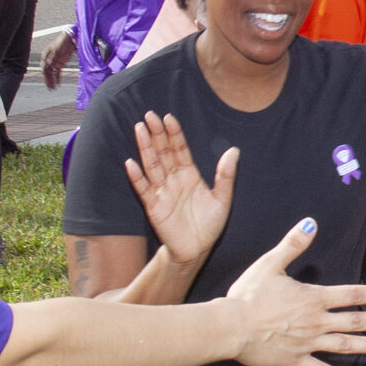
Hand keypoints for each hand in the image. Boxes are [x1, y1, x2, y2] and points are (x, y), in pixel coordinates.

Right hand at [42, 31, 76, 89]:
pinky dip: (58, 78)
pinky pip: (58, 72)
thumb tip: (47, 67)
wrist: (71, 38)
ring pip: (52, 73)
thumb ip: (52, 59)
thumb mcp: (56, 51)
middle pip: (47, 72)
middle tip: (51, 88)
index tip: (48, 83)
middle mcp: (48, 60)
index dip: (45, 77)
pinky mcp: (60, 63)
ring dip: (52, 80)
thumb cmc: (62, 42)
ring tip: (54, 88)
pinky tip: (58, 83)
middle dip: (48, 80)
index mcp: (45, 56)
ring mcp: (54, 62)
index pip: (43, 68)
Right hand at [123, 114, 233, 266]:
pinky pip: (144, 190)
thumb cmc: (209, 225)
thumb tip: (234, 150)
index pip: (180, 149)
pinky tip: (130, 163)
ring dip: (145, 148)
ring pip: (152, 165)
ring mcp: (162, 192)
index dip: (174, 134)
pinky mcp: (154, 207)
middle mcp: (174, 180)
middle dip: (157, 134)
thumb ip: (226, 176)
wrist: (196, 250)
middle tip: (149, 115)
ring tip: (139, 129)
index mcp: (189, 175)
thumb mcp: (222, 199)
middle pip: (164, 152)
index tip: (169, 117)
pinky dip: (137, 177)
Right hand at [220, 219, 365, 365]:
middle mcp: (317, 322)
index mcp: (314, 298)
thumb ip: (293, 244)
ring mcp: (308, 344)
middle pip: (356, 322)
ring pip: (345, 347)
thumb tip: (311, 223)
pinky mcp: (296, 361)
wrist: (231, 327)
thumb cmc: (248, 295)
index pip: (353, 295)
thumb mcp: (270, 264)